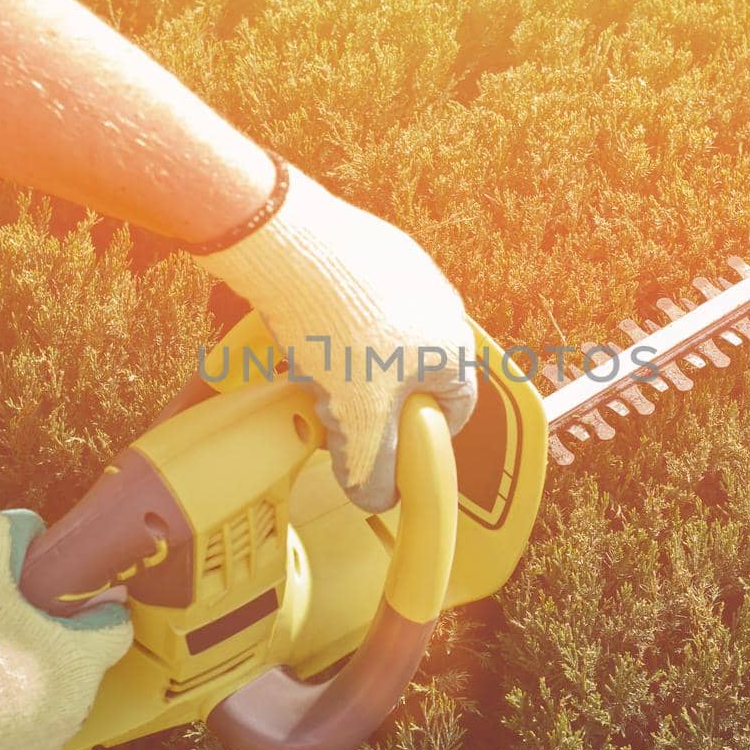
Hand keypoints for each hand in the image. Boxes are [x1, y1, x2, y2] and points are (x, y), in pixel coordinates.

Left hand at [197, 156, 476, 511]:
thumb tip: (378, 500)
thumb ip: (374, 468)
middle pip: (416, 375)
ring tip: (316, 372)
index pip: (454, 410)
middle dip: (377, 402)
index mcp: (453, 349)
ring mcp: (411, 273)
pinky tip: (306, 333)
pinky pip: (363, 304)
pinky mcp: (376, 250)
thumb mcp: (359, 421)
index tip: (390, 450)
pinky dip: (339, 325)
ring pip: (387, 339)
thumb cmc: (339, 333)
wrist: (295, 249)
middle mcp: (444, 307)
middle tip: (340, 414)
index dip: (420, 438)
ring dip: (355, 365)